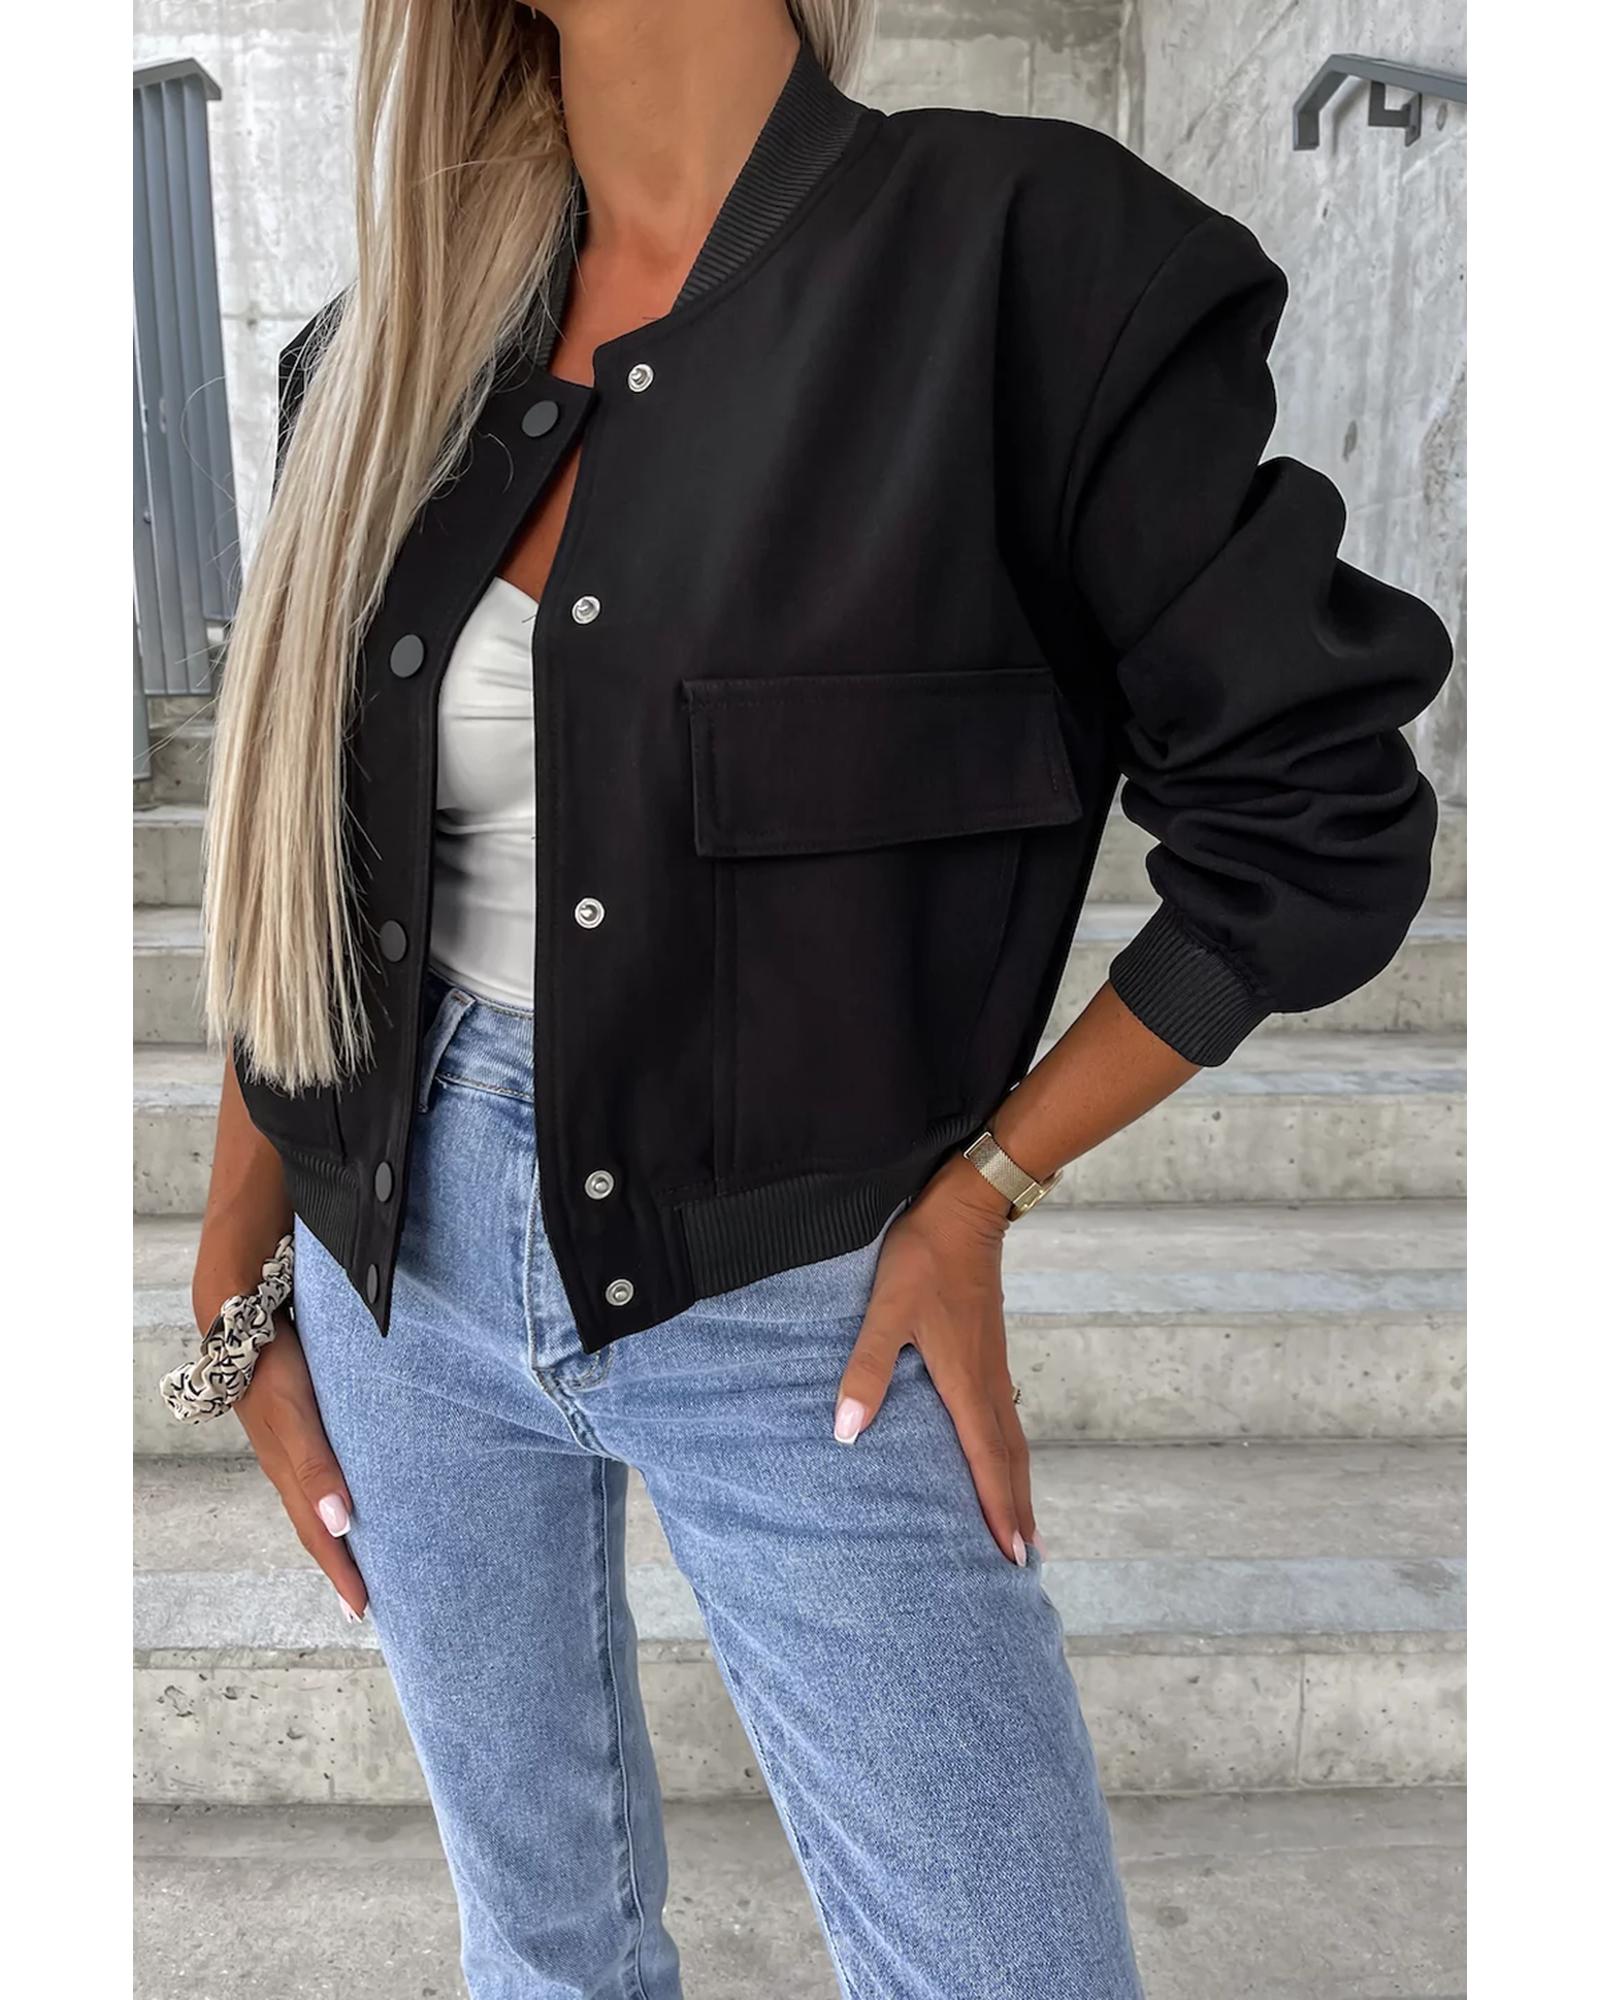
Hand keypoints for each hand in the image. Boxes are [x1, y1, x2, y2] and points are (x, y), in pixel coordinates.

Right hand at [233, 1309, 367, 1620]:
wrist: (241, 1319)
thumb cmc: (272, 1367)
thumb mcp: (295, 1418)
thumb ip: (315, 1465)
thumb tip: (341, 1523)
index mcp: (289, 1475)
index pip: (320, 1537)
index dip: (342, 1574)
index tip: (363, 1612)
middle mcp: (290, 1467)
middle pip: (318, 1528)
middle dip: (341, 1567)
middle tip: (365, 1603)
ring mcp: (292, 1445)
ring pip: (319, 1502)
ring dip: (339, 1534)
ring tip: (365, 1558)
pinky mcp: (299, 1422)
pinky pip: (321, 1472)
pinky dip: (337, 1495)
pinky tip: (350, 1491)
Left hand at [834, 1162, 1035, 1565]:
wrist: (967, 1207)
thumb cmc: (923, 1257)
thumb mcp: (886, 1310)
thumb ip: (868, 1368)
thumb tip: (848, 1431)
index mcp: (966, 1380)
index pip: (987, 1460)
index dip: (999, 1510)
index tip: (1014, 1557)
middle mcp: (988, 1380)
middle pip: (1011, 1460)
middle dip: (1018, 1511)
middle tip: (1026, 1561)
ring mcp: (993, 1363)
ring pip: (1013, 1438)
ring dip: (1018, 1483)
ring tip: (1022, 1522)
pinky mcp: (989, 1348)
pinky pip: (1006, 1414)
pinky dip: (1009, 1449)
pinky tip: (999, 1453)